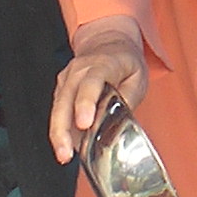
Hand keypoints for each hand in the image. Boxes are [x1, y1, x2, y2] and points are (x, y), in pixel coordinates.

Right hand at [49, 25, 146, 162]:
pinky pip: (58, 110)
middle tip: (66, 151)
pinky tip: (66, 146)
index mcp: (103, 64)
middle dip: (63, 127)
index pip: (91, 82)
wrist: (108, 42)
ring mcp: (67, 78)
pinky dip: (60, 128)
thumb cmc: (125, 62)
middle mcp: (80, 69)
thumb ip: (127, 99)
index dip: (86, 103)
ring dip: (58, 132)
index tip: (84, 123)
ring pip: (57, 106)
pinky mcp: (61, 88)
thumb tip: (115, 124)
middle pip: (66, 98)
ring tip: (63, 155)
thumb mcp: (138, 77)